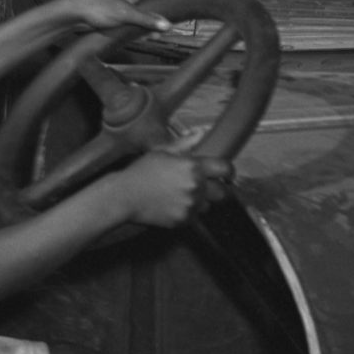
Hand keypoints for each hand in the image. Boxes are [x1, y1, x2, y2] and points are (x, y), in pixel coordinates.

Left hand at [54, 0, 176, 34]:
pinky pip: (139, 16)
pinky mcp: (122, 10)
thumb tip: (168, 24)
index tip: (190, 2)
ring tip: (163, 32)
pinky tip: (148, 34)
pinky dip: (145, 24)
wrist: (75, 13)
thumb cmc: (97, 8)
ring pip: (149, 9)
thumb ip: (147, 19)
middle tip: (180, 21)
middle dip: (168, 10)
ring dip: (156, 20)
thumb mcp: (125, 14)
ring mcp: (128, 0)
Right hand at [107, 146, 234, 228]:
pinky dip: (188, 212)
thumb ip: (185, 144)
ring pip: (208, 206)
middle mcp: (195, 187)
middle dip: (217, 189)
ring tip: (183, 195)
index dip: (228, 171)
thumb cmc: (141, 171)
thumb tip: (200, 133)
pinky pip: (194, 217)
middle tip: (207, 187)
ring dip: (201, 202)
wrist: (124, 196)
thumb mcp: (162, 152)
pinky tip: (173, 204)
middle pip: (222, 192)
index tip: (227, 174)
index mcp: (193, 167)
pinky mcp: (183, 220)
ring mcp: (190, 205)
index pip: (225, 169)